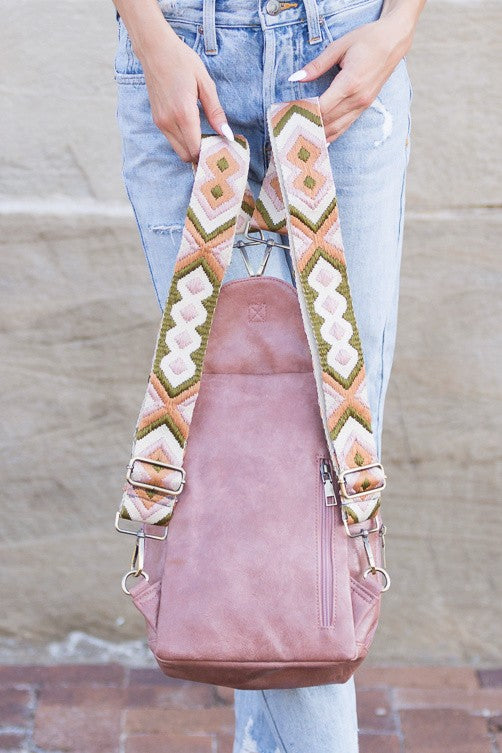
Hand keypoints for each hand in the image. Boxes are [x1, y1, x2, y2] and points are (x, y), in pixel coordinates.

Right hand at [138, 28, 232, 162]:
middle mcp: (169, 121)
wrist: (155, 49)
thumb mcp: (205, 83)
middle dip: (201, 155)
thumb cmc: (182, 61)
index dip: (209, 154)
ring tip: (205, 137)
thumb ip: (216, 112)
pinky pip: (172, 140)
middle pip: (187, 155)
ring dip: (192, 149)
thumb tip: (227, 134)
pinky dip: (183, 141)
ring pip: (178, 150)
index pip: (196, 149)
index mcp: (183, 113)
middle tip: (215, 146)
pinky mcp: (156, 119)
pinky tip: (193, 129)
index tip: (221, 150)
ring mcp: (160, 122)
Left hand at [288, 13, 412, 142]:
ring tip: (301, 139)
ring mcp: (363, 105)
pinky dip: (332, 134)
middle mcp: (358, 98)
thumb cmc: (367, 40)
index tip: (290, 113)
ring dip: (319, 134)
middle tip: (290, 128)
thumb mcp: (339, 47)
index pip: (322, 107)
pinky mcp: (364, 107)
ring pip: (337, 128)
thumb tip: (296, 78)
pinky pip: (346, 126)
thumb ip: (317, 65)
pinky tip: (321, 140)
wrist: (393, 41)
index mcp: (350, 82)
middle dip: (308, 124)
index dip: (305, 112)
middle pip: (328, 121)